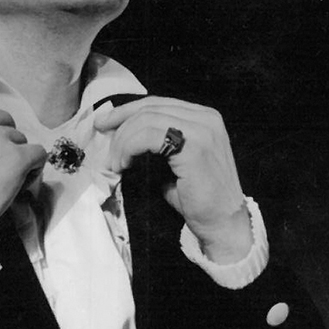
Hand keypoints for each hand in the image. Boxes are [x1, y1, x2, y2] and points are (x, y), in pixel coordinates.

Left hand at [93, 97, 251, 262]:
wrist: (224, 224)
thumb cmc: (200, 200)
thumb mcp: (178, 162)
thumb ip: (160, 143)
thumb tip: (125, 138)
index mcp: (205, 118)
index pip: (159, 104)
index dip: (127, 111)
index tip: (105, 123)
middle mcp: (207, 118)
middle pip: (151, 108)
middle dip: (120, 124)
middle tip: (104, 144)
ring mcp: (203, 130)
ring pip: (147, 120)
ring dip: (123, 141)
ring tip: (116, 163)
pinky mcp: (195, 147)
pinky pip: (149, 136)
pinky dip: (129, 148)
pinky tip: (125, 164)